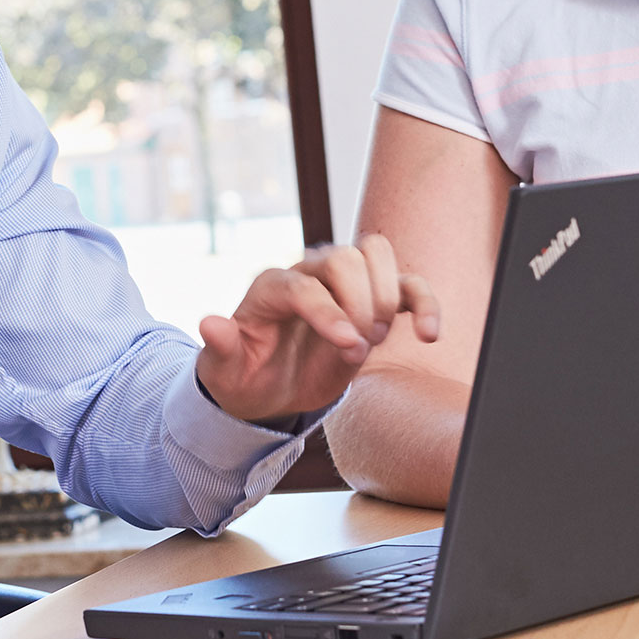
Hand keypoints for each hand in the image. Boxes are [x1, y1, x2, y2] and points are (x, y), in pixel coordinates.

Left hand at [196, 234, 439, 424]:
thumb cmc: (244, 374)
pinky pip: (406, 285)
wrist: (266, 385)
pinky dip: (424, 302)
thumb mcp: (224, 370)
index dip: (328, 312)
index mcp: (270, 287)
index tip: (349, 347)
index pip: (304, 284)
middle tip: (359, 345)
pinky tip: (429, 334)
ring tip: (379, 337)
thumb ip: (220, 347)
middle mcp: (307, 274)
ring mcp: (341, 283)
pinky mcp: (370, 301)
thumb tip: (208, 323)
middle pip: (344, 256)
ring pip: (376, 252)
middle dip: (359, 301)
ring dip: (388, 294)